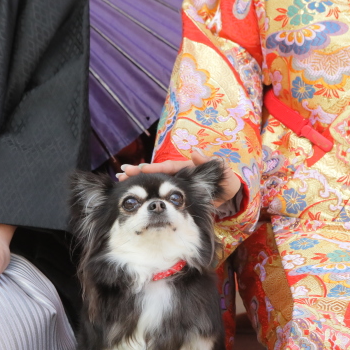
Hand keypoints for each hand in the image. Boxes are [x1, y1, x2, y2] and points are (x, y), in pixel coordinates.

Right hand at [117, 149, 242, 207]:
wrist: (230, 195)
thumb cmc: (228, 182)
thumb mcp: (224, 173)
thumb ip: (211, 164)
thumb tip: (196, 153)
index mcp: (186, 168)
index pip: (168, 167)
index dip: (154, 169)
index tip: (141, 169)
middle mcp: (178, 174)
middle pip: (155, 173)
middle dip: (138, 173)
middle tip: (122, 173)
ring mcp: (175, 185)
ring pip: (153, 182)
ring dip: (137, 181)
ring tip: (120, 179)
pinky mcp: (175, 196)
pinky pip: (157, 193)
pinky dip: (144, 192)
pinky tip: (131, 194)